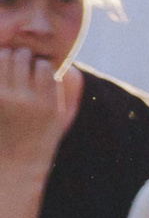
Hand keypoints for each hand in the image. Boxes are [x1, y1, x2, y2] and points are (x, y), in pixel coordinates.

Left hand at [0, 41, 74, 176]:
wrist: (15, 162)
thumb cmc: (42, 137)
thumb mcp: (64, 118)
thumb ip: (72, 92)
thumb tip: (69, 67)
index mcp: (48, 105)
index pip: (44, 66)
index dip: (41, 64)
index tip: (39, 70)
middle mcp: (26, 101)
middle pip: (22, 57)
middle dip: (23, 56)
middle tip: (23, 62)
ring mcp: (6, 100)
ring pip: (4, 58)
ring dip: (7, 56)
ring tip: (9, 64)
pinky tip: (2, 72)